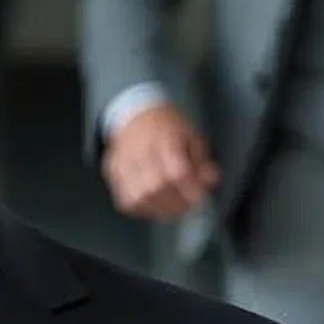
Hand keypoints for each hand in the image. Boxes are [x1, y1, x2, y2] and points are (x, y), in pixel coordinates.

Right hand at [103, 103, 220, 221]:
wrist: (136, 114)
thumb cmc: (167, 127)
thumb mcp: (191, 136)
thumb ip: (201, 160)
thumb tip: (210, 180)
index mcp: (164, 138)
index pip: (176, 172)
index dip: (190, 189)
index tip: (200, 198)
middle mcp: (139, 151)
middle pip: (155, 188)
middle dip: (174, 203)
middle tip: (187, 206)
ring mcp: (122, 163)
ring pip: (137, 198)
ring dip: (158, 209)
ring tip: (171, 208)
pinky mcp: (112, 172)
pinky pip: (125, 200)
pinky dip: (141, 207)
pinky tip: (153, 204)